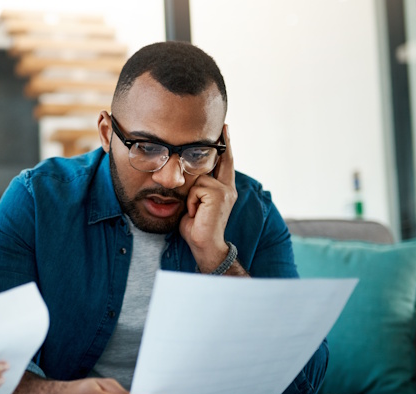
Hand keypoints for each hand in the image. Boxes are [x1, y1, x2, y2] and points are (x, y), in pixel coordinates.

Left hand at [179, 124, 237, 271]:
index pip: (226, 163)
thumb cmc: (196, 227)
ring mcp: (225, 191)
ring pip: (199, 177)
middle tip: (223, 126)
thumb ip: (197, 188)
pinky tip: (195, 213)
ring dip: (190, 195)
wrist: (204, 245)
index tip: (225, 128)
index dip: (226, 146)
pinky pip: (196, 188)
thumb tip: (187, 173)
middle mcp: (228, 188)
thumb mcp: (195, 203)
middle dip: (222, 143)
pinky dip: (190, 201)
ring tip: (194, 210)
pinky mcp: (219, 195)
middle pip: (223, 160)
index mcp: (224, 189)